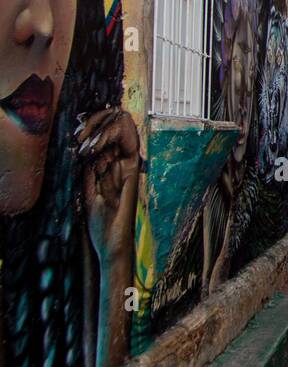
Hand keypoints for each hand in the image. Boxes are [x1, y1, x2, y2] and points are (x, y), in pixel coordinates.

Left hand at [78, 108, 139, 262]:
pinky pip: (128, 142)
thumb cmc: (102, 225)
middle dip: (96, 121)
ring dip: (99, 128)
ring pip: (123, 126)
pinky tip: (91, 148)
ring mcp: (129, 166)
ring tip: (83, 141)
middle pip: (117, 123)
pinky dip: (107, 138)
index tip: (76, 135)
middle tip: (79, 134)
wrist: (112, 245)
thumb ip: (88, 174)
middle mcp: (124, 163)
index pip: (108, 132)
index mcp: (113, 167)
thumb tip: (83, 154)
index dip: (93, 125)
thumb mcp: (87, 193)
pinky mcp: (133, 171)